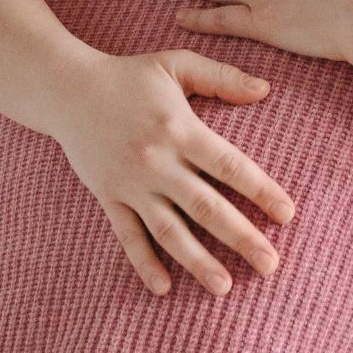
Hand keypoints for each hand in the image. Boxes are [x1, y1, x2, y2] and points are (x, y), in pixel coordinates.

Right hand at [45, 49, 295, 297]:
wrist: (65, 89)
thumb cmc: (128, 75)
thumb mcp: (176, 63)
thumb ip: (222, 78)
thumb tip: (266, 89)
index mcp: (180, 129)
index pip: (230, 166)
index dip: (261, 191)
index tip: (288, 215)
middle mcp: (157, 162)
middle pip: (206, 207)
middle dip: (241, 237)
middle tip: (271, 265)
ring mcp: (131, 184)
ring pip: (170, 230)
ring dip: (198, 261)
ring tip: (225, 287)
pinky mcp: (108, 197)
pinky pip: (128, 236)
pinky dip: (144, 263)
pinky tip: (163, 288)